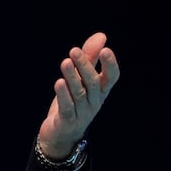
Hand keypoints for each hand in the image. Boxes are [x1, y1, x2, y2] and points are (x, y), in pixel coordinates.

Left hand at [37, 32, 119, 158]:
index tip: (106, 49)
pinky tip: (58, 82)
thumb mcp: (81, 79)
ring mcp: (82, 113)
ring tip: (65, 62)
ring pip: (79, 94)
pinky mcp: (67, 121)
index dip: (110, 65)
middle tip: (74, 50)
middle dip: (84, 66)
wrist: (61, 134)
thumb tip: (101, 36)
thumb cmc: (73, 102)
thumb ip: (90, 58)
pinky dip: (63, 95)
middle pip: (93, 83)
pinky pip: (67, 107)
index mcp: (100, 91)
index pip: (112, 78)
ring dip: (72, 77)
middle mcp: (94, 102)